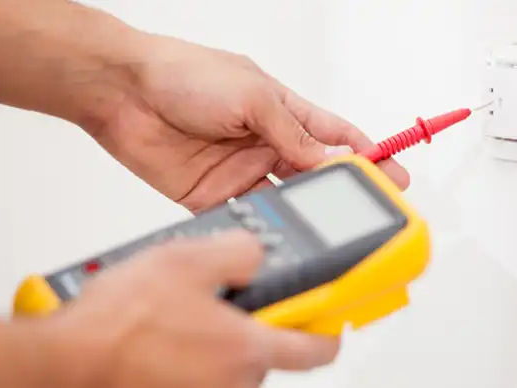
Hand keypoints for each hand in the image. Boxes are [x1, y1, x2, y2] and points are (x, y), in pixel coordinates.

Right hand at [39, 230, 338, 387]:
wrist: (66, 361)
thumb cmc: (120, 322)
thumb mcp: (188, 258)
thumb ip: (240, 251)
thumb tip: (257, 253)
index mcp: (248, 347)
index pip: (318, 346)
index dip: (331, 325)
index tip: (335, 312)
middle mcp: (234, 380)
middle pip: (269, 350)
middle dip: (257, 320)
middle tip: (229, 294)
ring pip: (232, 359)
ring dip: (219, 335)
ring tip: (183, 309)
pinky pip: (201, 370)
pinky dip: (194, 351)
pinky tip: (166, 329)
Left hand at [89, 35, 409, 211]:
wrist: (123, 93)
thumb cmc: (184, 74)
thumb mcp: (252, 97)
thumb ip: (292, 136)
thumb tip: (331, 163)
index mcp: (282, 111)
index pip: (336, 138)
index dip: (368, 155)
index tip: (393, 175)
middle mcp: (266, 143)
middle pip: (315, 175)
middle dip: (341, 193)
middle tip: (364, 212)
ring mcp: (241, 171)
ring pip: (284, 200)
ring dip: (303, 213)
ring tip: (322, 226)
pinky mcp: (213, 196)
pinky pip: (245, 217)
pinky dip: (261, 227)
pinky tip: (276, 234)